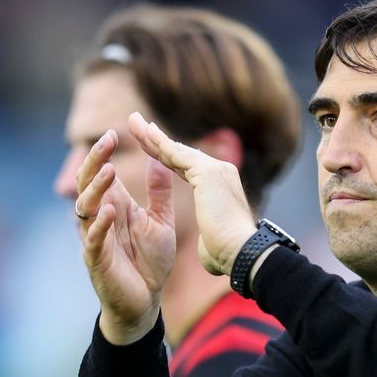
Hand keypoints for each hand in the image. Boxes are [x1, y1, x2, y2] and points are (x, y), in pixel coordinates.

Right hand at [74, 129, 176, 343]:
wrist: (146, 302)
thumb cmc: (150, 262)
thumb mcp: (159, 220)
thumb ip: (159, 192)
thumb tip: (160, 157)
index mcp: (115, 207)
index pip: (102, 173)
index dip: (105, 153)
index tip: (115, 131)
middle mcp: (100, 219)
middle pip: (88, 184)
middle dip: (96, 161)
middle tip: (106, 141)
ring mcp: (95, 240)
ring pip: (86, 209)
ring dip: (96, 189)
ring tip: (109, 172)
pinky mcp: (98, 262)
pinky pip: (94, 241)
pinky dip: (100, 226)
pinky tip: (110, 211)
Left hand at [128, 112, 257, 275]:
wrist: (242, 252)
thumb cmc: (227, 254)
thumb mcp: (213, 240)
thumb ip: (208, 235)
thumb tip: (207, 245)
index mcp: (220, 186)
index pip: (187, 167)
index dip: (167, 157)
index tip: (151, 148)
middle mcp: (220, 172)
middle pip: (180, 153)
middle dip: (157, 140)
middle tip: (137, 123)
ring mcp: (215, 169)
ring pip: (176, 150)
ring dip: (153, 135)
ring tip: (134, 122)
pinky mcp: (207, 172)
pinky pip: (176, 154)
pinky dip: (158, 143)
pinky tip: (143, 133)